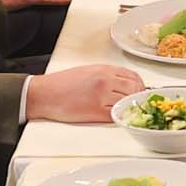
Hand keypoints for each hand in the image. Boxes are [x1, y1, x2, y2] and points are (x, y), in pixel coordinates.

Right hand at [24, 64, 144, 123]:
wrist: (45, 93)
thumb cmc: (63, 83)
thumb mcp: (88, 70)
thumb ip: (108, 75)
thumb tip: (125, 83)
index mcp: (104, 69)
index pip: (133, 76)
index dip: (140, 85)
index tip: (139, 91)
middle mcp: (105, 81)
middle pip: (134, 89)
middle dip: (138, 96)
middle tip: (136, 103)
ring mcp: (101, 97)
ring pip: (127, 103)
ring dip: (129, 107)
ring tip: (125, 110)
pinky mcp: (95, 112)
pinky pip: (115, 115)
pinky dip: (118, 116)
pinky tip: (116, 116)